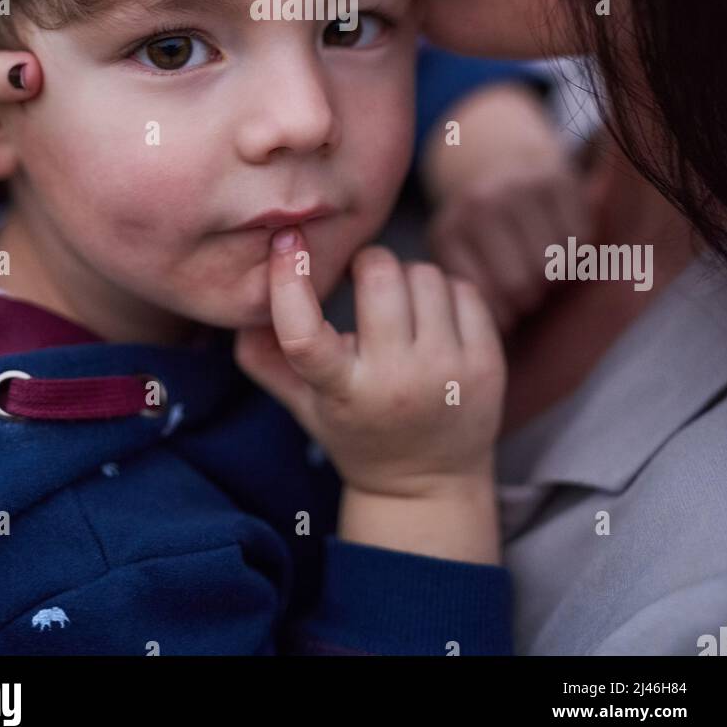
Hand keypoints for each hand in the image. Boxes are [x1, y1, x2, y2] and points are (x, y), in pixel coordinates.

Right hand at [234, 233, 505, 498]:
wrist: (431, 483)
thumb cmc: (358, 431)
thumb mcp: (305, 405)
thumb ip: (265, 360)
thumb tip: (239, 309)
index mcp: (344, 393)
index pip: (306, 337)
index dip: (290, 282)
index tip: (287, 242)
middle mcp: (397, 383)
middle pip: (380, 276)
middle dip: (366, 265)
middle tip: (362, 281)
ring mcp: (449, 374)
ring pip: (424, 275)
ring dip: (406, 278)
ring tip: (399, 307)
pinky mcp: (487, 364)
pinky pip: (464, 289)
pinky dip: (444, 293)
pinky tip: (432, 318)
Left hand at [420, 84, 590, 332]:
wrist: (498, 158)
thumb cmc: (477, 231)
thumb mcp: (455, 258)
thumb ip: (459, 301)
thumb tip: (484, 352)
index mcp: (448, 232)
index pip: (482, 300)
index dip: (502, 316)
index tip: (505, 312)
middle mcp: (479, 205)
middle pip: (522, 284)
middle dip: (530, 298)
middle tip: (527, 293)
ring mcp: (518, 188)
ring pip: (556, 264)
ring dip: (555, 275)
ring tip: (541, 270)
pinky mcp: (556, 178)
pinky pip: (580, 238)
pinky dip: (575, 250)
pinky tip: (559, 243)